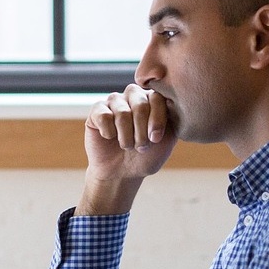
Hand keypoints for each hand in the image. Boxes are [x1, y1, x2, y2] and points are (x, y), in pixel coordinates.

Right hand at [81, 85, 175, 213]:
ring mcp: (114, 100)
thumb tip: (171, 102)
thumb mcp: (166, 140)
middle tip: (140, 147)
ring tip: (126, 145)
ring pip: (122, 113)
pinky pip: (104, 117)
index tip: (155, 139)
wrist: (121, 173)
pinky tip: (110, 138)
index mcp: (153, 99)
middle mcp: (134, 95)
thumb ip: (172, 119)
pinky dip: (109, 133)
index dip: (157, 120)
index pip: (158, 98)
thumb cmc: (146, 156)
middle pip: (140, 104)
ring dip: (126, 137)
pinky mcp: (97, 109)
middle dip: (142, 132)